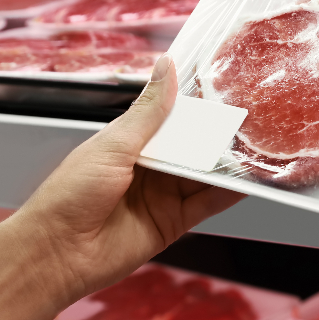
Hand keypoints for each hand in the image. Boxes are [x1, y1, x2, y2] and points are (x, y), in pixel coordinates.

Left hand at [11, 55, 245, 305]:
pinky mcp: (174, 221)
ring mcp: (164, 195)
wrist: (59, 252)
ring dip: (228, 163)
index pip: (172, 116)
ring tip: (258, 146)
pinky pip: (208, 203)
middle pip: (193, 146)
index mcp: (131, 141)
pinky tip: (248, 180)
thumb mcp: (113, 144)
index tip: (225, 86)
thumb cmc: (71, 194)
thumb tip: (165, 67)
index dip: (196, 105)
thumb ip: (149, 112)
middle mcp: (150, 166)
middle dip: (218, 134)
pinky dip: (229, 193)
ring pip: (205, 173)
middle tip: (251, 117)